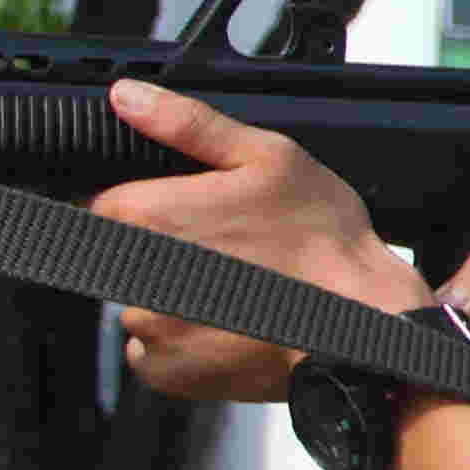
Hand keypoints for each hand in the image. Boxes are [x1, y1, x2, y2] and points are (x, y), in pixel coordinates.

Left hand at [92, 81, 432, 403]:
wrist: (360, 323)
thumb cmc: (322, 239)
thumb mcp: (268, 157)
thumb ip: (187, 124)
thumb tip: (128, 97)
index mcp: (149, 214)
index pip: (109, 201)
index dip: (153, 202)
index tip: (194, 212)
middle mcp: (134, 274)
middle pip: (122, 253)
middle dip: (165, 249)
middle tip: (228, 251)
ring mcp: (149, 329)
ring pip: (139, 301)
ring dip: (173, 296)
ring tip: (236, 289)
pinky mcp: (167, 373)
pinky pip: (155, 350)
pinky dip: (184, 339)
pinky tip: (229, 324)